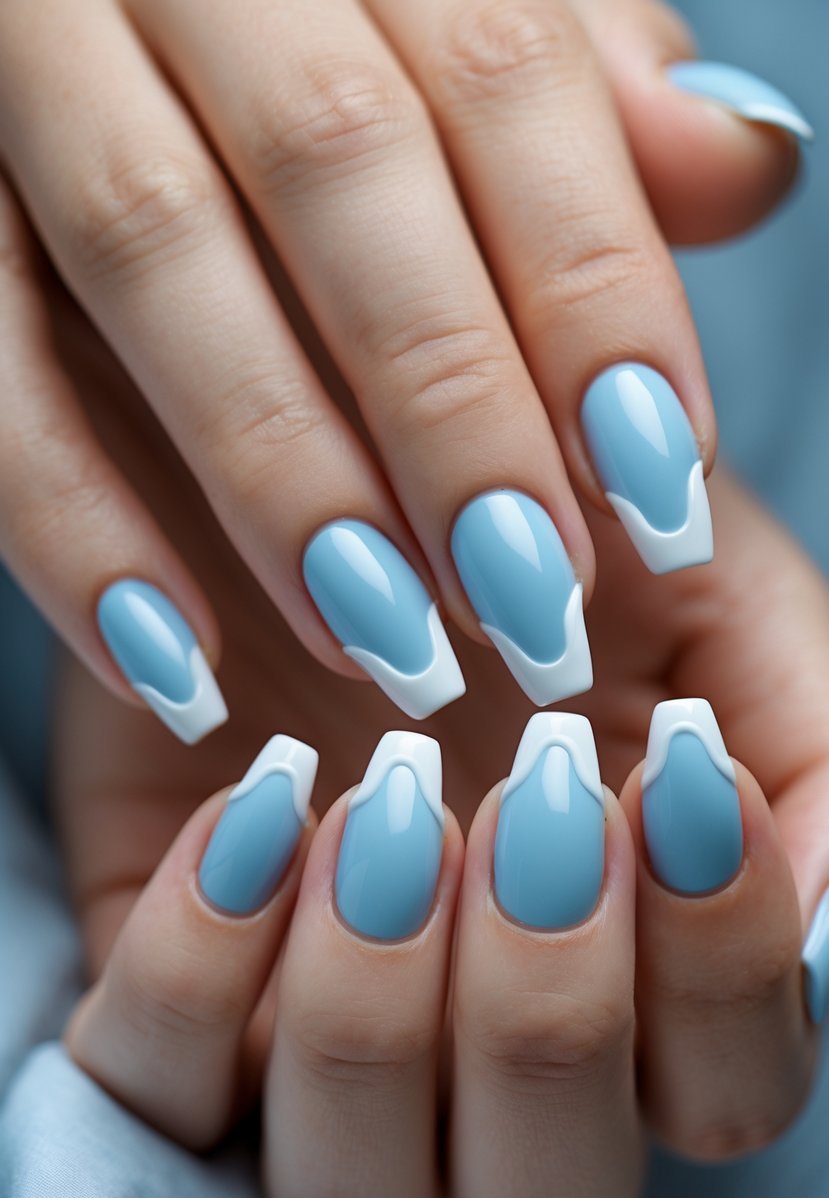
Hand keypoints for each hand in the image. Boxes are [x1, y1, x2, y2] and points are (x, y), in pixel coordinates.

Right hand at [0, 0, 808, 739]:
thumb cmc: (310, 19)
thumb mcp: (452, 12)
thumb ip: (587, 84)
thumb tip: (747, 158)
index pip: (505, 71)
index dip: (593, 288)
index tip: (660, 485)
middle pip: (339, 160)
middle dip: (450, 402)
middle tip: (535, 600)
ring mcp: (32, 61)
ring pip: (153, 247)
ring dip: (284, 475)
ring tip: (394, 647)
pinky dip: (68, 522)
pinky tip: (174, 659)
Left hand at [59, 457, 828, 1197]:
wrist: (342, 484)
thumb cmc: (538, 552)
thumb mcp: (705, 612)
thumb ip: (799, 752)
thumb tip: (811, 901)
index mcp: (640, 986)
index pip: (730, 1089)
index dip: (720, 960)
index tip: (673, 773)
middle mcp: (486, 1056)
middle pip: (548, 1184)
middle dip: (549, 996)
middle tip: (532, 794)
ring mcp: (319, 1052)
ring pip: (353, 1179)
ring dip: (378, 994)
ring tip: (382, 803)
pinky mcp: (179, 1004)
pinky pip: (164, 1084)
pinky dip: (207, 961)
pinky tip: (253, 802)